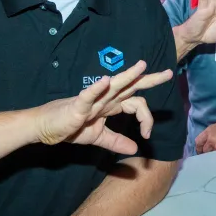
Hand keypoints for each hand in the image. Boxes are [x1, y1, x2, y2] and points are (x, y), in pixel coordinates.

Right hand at [35, 60, 172, 153]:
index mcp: (111, 105)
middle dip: (150, 79)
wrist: (46, 128)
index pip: (136, 103)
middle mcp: (105, 98)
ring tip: (142, 66)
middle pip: (131, 86)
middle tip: (169, 73)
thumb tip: (135, 149)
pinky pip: (88, 95)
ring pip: (113, 86)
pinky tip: (105, 81)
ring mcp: (92, 99)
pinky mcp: (77, 105)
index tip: (147, 135)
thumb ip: (116, 142)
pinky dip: (96, 88)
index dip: (146, 118)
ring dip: (128, 76)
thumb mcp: (98, 138)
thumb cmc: (70, 127)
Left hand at [194, 117, 215, 153]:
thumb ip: (213, 133)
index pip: (198, 141)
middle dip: (205, 153)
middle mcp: (211, 139)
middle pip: (204, 150)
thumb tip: (209, 141)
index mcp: (210, 130)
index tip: (200, 150)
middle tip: (209, 155)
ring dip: (212, 156)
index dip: (199, 147)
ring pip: (210, 155)